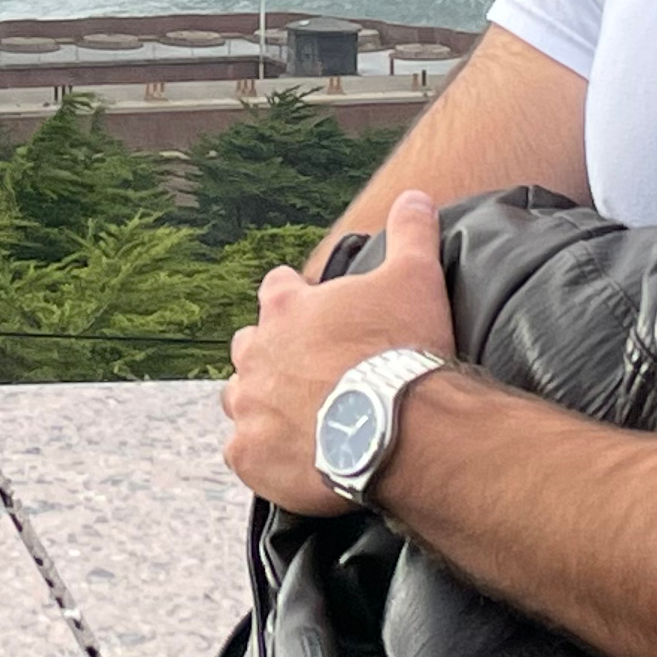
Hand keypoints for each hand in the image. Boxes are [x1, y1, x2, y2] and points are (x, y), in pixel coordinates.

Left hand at [224, 188, 455, 514]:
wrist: (398, 428)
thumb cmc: (403, 352)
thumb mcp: (416, 277)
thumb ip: (411, 232)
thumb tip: (415, 196)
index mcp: (287, 308)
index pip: (276, 288)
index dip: (294, 297)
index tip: (312, 309)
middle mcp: (256, 353)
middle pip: (250, 345)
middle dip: (271, 354)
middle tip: (308, 370)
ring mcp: (249, 407)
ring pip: (240, 400)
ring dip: (262, 404)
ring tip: (296, 417)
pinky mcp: (250, 456)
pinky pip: (243, 454)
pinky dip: (262, 456)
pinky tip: (289, 460)